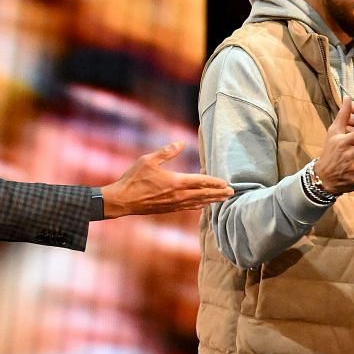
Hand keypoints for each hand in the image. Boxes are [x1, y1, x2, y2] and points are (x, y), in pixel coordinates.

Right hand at [100, 142, 231, 217]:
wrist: (122, 200)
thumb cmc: (134, 179)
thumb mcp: (148, 160)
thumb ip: (167, 152)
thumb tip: (181, 143)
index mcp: (176, 182)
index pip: (201, 182)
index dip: (215, 182)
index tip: (226, 182)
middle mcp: (178, 195)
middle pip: (204, 194)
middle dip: (219, 193)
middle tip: (231, 192)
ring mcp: (174, 205)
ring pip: (198, 203)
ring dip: (212, 201)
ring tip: (222, 199)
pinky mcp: (169, 209)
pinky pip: (189, 208)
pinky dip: (199, 206)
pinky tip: (203, 205)